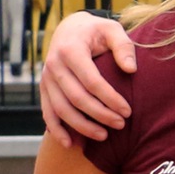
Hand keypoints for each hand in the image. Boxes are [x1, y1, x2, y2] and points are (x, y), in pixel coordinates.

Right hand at [40, 14, 136, 145]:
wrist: (70, 29)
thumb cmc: (96, 32)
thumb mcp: (112, 30)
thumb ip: (123, 46)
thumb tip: (130, 70)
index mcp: (70, 50)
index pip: (91, 81)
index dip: (109, 98)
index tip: (128, 111)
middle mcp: (54, 65)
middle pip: (76, 98)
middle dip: (100, 114)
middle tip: (121, 125)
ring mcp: (46, 78)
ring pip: (61, 109)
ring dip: (81, 126)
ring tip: (104, 137)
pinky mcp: (44, 88)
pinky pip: (47, 112)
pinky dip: (56, 130)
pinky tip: (70, 144)